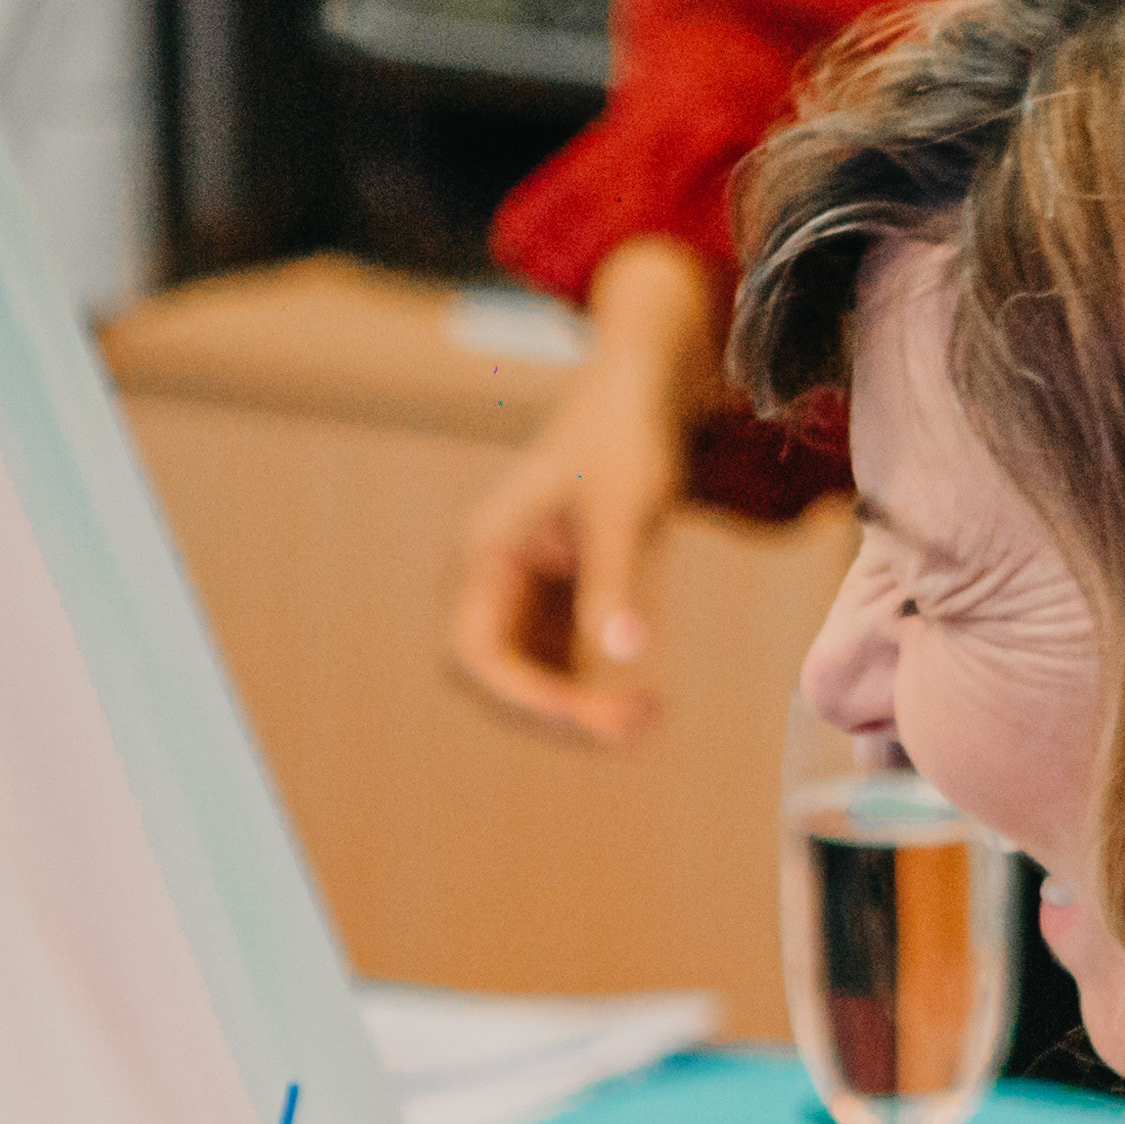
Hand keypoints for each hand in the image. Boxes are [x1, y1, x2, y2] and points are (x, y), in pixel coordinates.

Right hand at [447, 239, 720, 746]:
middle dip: (557, 713)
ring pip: (529, 680)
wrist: (641, 394)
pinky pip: (559, 666)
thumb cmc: (627, 437)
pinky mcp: (552, 599)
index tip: (584, 718)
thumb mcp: (625, 509)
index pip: (475, 651)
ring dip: (579, 712)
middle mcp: (490, 578)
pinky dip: (595, 691)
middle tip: (633, 729)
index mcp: (486, 551)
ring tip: (649, 721)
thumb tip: (624, 654)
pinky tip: (646, 704)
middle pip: (498, 677)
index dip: (521, 696)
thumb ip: (617, 582)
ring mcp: (518, 592)